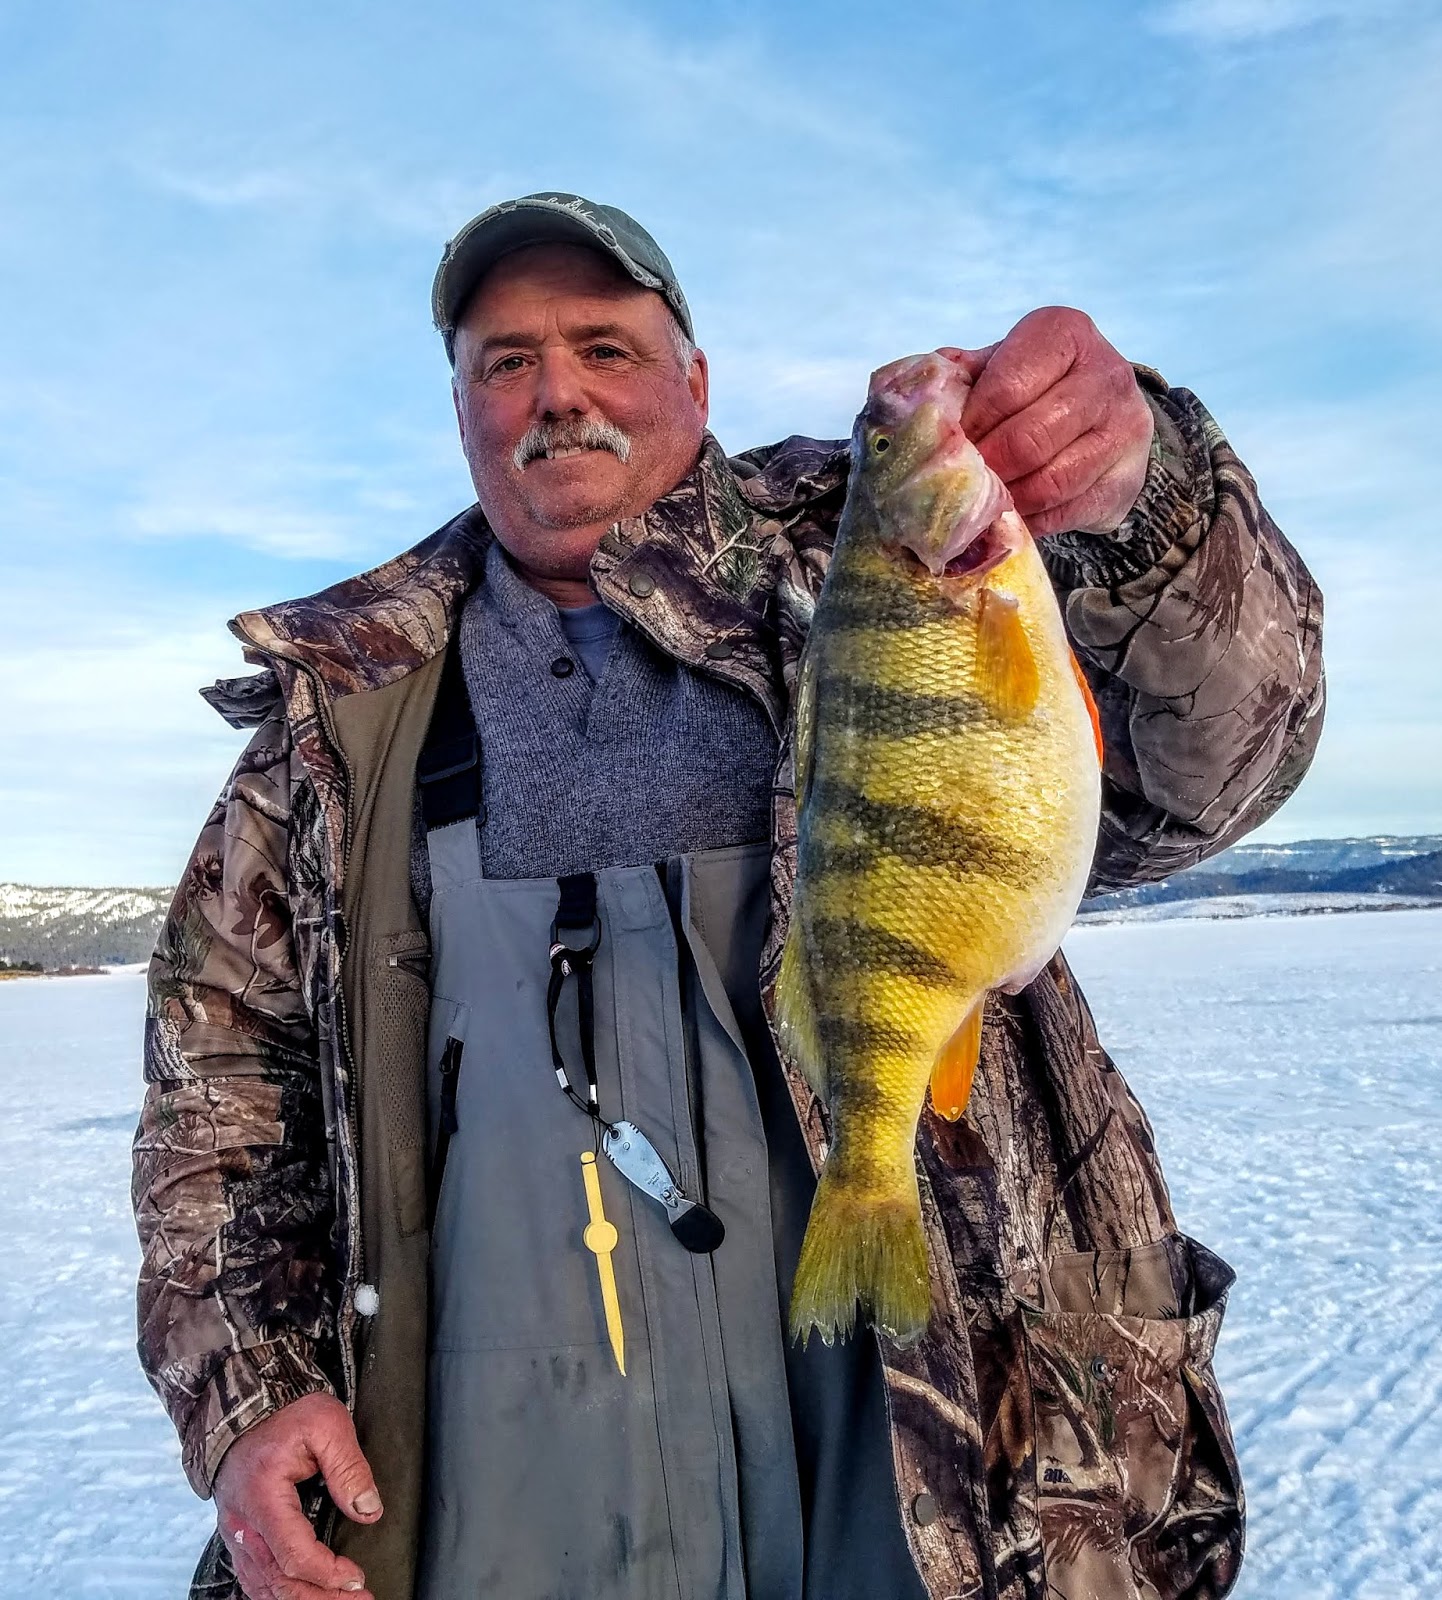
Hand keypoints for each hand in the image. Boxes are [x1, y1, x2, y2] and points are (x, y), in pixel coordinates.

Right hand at [214, 1392, 381, 1599]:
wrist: (244, 1405)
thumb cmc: (285, 1412)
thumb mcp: (327, 1424)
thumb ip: (349, 1468)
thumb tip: (369, 1510)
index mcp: (262, 1497)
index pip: (294, 1555)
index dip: (328, 1574)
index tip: (357, 1577)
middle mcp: (243, 1524)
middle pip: (278, 1582)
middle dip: (321, 1598)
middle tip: (359, 1599)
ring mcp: (236, 1532)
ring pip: (263, 1586)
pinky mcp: (239, 1533)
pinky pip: (253, 1577)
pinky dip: (277, 1593)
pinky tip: (303, 1595)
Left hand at [954, 307, 1154, 535]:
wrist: (1109, 418)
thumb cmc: (1039, 387)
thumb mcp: (1004, 364)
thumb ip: (963, 376)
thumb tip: (918, 398)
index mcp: (1066, 333)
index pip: (1006, 388)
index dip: (970, 425)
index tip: (948, 445)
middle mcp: (1105, 375)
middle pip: (1028, 440)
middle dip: (986, 467)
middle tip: (961, 481)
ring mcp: (1123, 430)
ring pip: (1050, 482)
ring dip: (1007, 498)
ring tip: (982, 500)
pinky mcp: (1125, 479)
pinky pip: (1066, 512)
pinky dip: (1030, 520)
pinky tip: (1010, 514)